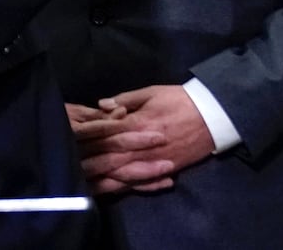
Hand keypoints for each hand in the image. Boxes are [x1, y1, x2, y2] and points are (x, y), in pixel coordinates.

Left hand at [74, 85, 213, 194]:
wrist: (213, 114)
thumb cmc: (178, 100)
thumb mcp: (150, 92)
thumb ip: (124, 99)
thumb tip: (101, 105)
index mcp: (137, 123)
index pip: (105, 134)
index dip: (87, 139)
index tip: (69, 140)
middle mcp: (143, 146)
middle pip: (110, 158)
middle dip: (89, 164)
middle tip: (69, 168)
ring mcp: (155, 161)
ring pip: (125, 175)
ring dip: (104, 180)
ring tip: (84, 184)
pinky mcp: (166, 169)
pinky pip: (144, 182)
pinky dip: (128, 187)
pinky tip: (112, 190)